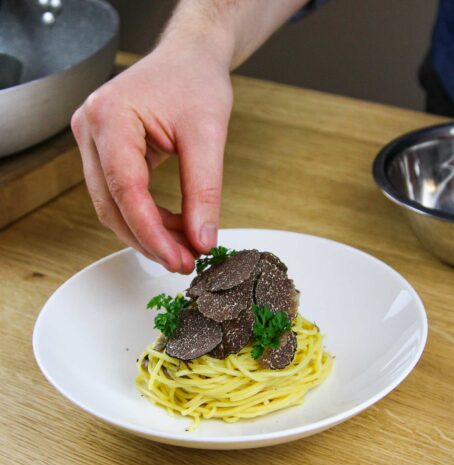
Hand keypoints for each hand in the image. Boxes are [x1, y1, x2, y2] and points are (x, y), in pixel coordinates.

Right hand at [71, 39, 232, 273]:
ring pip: (112, 204)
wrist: (189, 58)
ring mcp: (93, 140)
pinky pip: (120, 194)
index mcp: (110, 116)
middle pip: (111, 203)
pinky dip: (147, 216)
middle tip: (184, 262)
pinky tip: (174, 228)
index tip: (178, 258)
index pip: (125, 188)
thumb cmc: (196, 82)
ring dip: (148, 232)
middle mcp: (91, 128)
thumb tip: (203, 239)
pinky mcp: (104, 150)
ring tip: (185, 248)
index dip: (151, 231)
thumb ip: (205, 191)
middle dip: (149, 239)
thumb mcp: (208, 136)